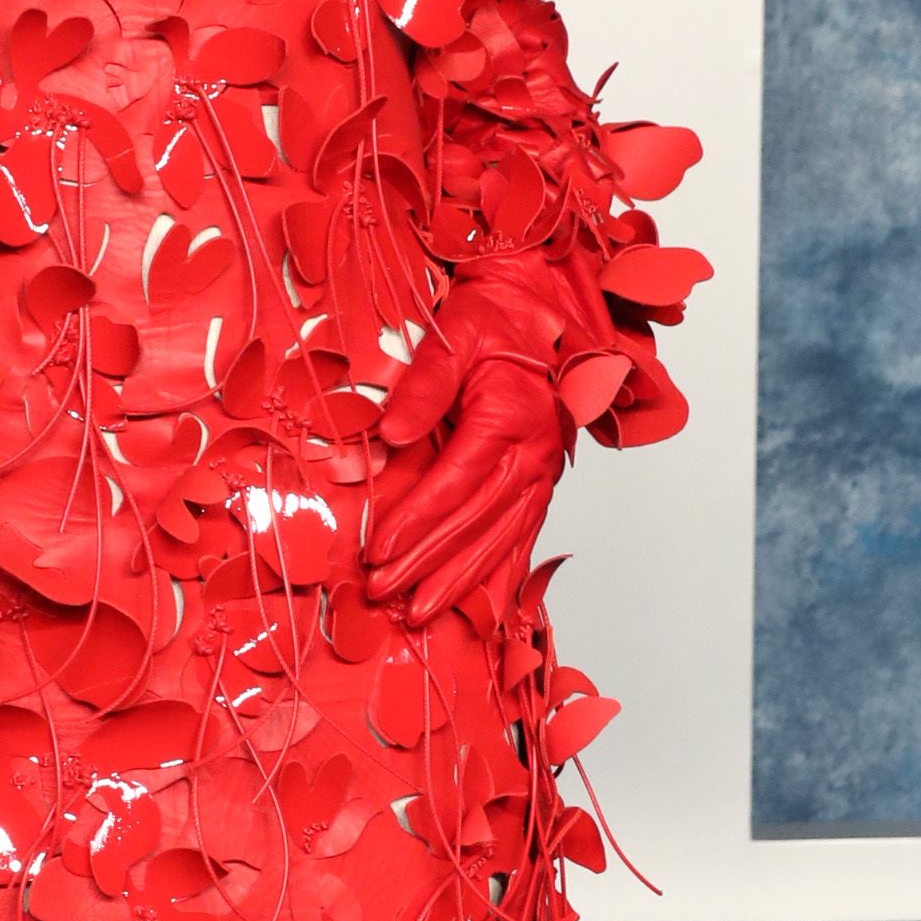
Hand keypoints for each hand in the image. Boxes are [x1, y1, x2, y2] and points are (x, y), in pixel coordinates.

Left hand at [363, 275, 627, 633]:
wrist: (536, 306)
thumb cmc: (493, 318)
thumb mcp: (454, 334)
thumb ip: (423, 384)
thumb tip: (392, 433)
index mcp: (511, 418)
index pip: (456, 483)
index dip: (416, 521)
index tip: (377, 550)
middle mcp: (534, 454)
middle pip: (476, 522)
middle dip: (428, 564)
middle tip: (385, 594)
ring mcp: (542, 474)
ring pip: (500, 540)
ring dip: (459, 581)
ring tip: (420, 614)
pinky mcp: (541, 483)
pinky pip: (523, 538)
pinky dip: (500, 575)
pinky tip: (480, 608)